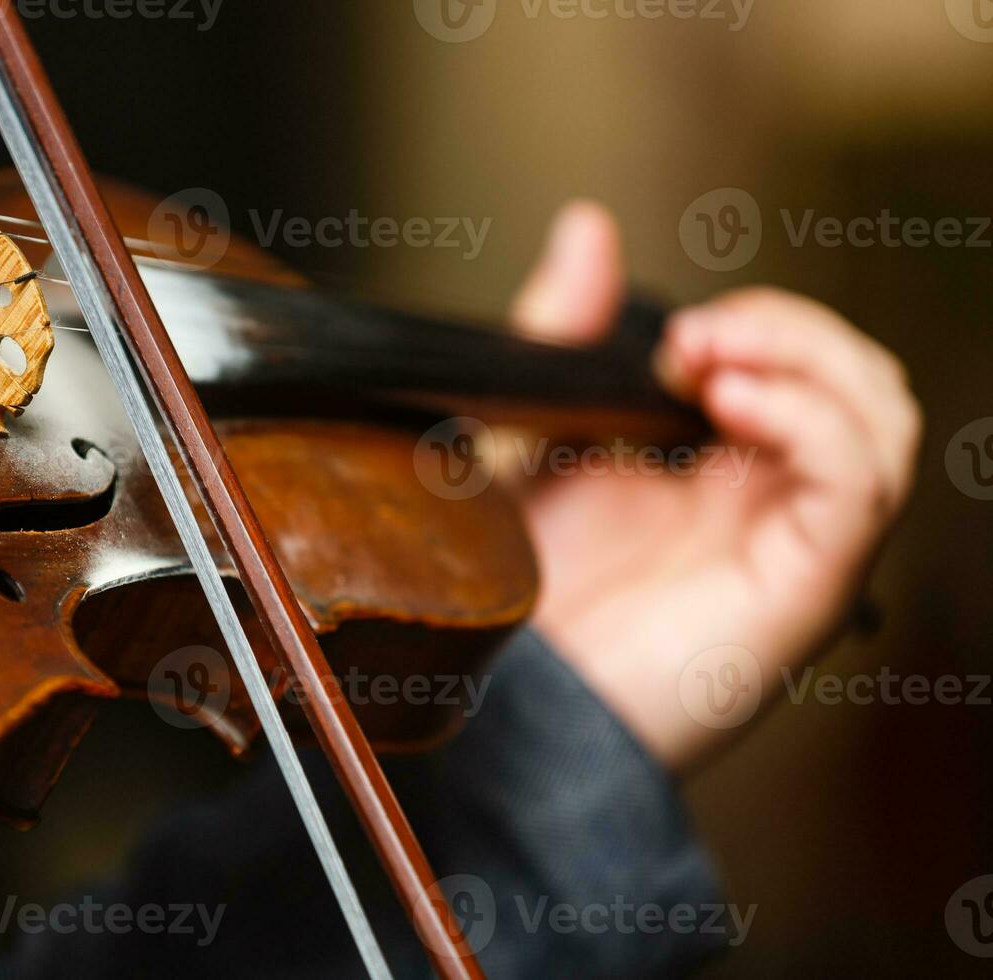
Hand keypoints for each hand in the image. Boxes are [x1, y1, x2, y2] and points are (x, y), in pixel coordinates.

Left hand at [506, 202, 921, 773]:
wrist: (496, 702)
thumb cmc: (508, 589)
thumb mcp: (525, 435)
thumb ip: (562, 338)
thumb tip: (589, 225)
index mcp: (712, 466)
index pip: (797, 364)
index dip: (755, 323)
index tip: (668, 332)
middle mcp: (767, 502)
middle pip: (857, 379)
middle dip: (787, 328)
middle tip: (691, 341)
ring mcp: (790, 542)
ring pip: (880, 416)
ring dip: (809, 359)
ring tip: (711, 362)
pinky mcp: (799, 587)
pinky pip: (859, 484)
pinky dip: (814, 418)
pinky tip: (734, 403)